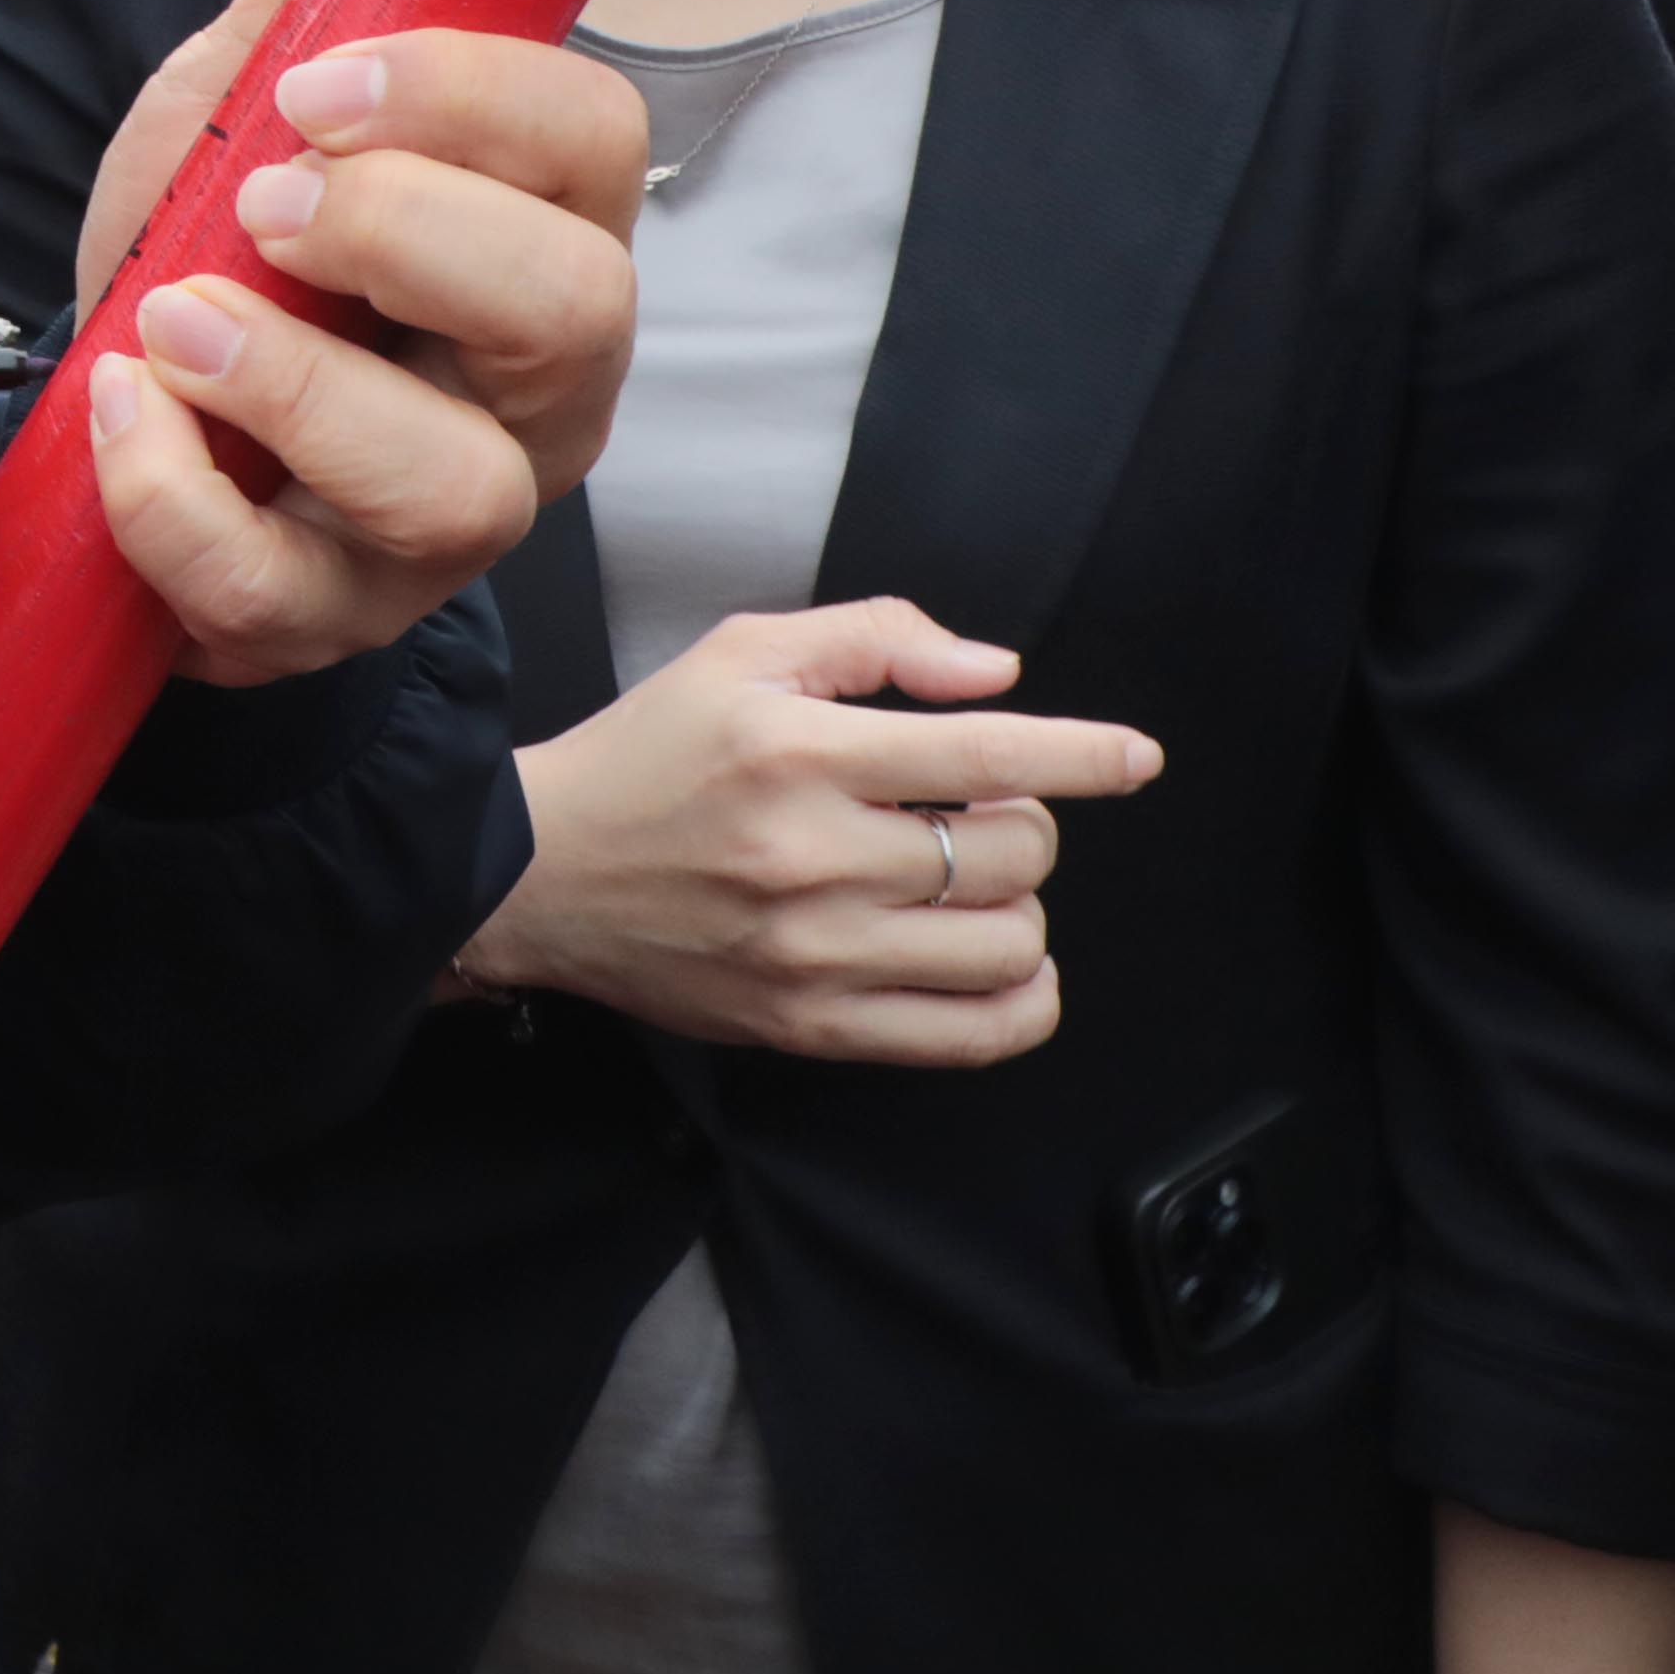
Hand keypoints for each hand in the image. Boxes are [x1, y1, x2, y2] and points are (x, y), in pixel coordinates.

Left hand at [72, 0, 644, 681]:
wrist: (111, 407)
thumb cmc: (224, 242)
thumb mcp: (259, 83)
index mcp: (542, 230)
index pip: (599, 147)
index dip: (473, 103)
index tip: (320, 80)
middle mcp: (532, 389)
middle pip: (581, 317)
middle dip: (416, 238)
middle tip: (266, 197)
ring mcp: (436, 524)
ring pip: (461, 493)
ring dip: (306, 392)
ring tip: (176, 318)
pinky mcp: (320, 620)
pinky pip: (284, 595)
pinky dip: (184, 506)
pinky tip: (115, 413)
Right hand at [456, 601, 1165, 1063]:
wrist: (538, 873)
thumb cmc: (646, 757)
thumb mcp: (741, 655)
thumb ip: (876, 638)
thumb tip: (996, 675)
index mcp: (799, 754)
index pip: (985, 757)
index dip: (1082, 755)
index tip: (1137, 757)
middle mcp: (814, 858)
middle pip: (1011, 854)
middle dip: (1017, 824)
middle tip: (963, 813)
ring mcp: (816, 954)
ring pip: (1009, 946)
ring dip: (1016, 907)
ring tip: (961, 882)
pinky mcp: (811, 1026)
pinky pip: (973, 1036)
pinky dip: (1019, 1000)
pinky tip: (996, 961)